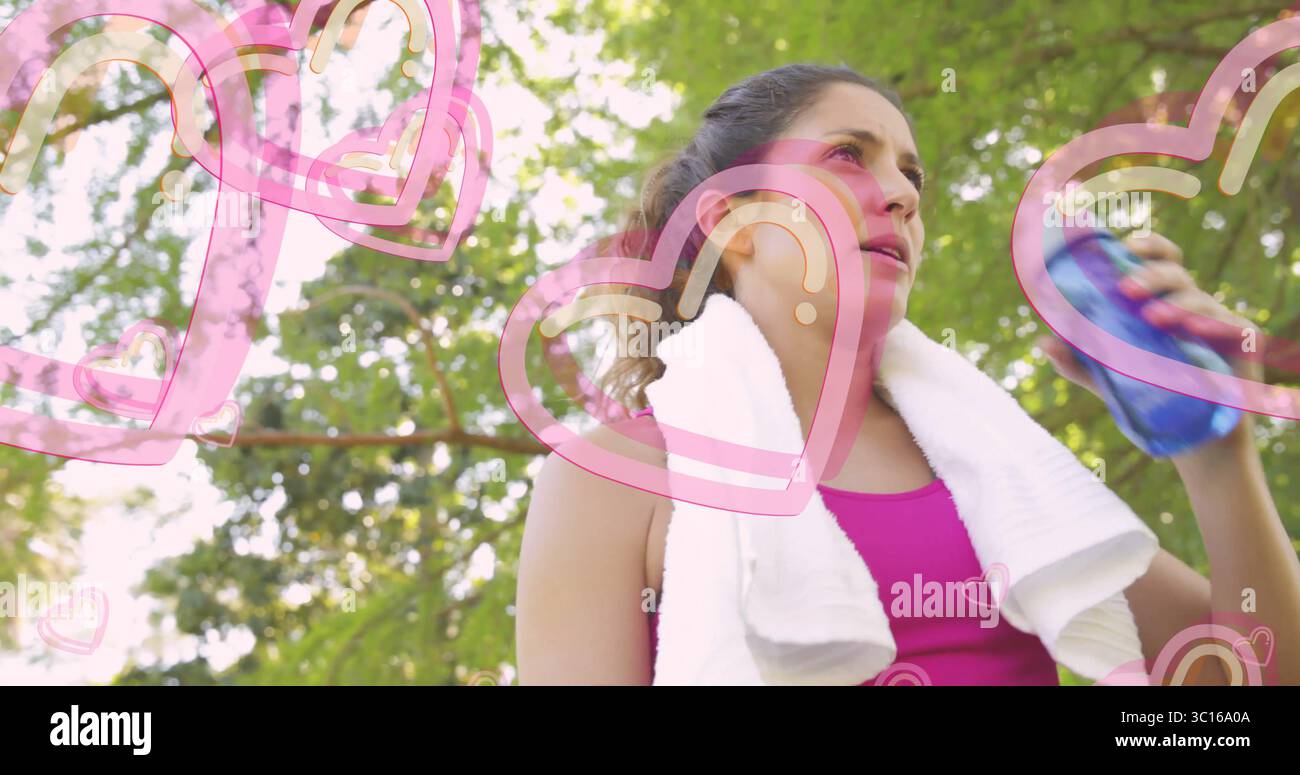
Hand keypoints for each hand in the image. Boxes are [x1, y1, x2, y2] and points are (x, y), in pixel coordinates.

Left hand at [1035, 232, 1260, 459]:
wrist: (1193, 437)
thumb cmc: (1150, 395)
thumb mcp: (1108, 378)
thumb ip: (1076, 360)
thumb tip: (1042, 342)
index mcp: (1162, 301)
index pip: (1160, 261)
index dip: (1149, 246)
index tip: (1128, 245)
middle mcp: (1191, 305)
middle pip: (1176, 275)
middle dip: (1151, 275)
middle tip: (1126, 289)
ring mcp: (1219, 322)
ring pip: (1200, 301)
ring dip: (1177, 304)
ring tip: (1153, 317)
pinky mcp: (1243, 343)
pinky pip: (1230, 327)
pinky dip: (1212, 325)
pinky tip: (1195, 330)